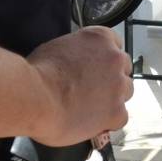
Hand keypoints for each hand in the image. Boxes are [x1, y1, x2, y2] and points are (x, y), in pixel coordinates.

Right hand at [25, 26, 132, 146]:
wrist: (35, 97)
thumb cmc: (38, 74)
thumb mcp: (55, 49)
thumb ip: (75, 53)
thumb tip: (74, 64)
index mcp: (99, 38)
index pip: (115, 44)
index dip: (105, 59)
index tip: (98, 68)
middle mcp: (114, 59)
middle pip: (124, 68)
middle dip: (111, 78)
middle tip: (92, 89)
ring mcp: (118, 85)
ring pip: (126, 92)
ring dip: (112, 99)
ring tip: (90, 107)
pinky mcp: (117, 111)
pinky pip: (121, 117)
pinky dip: (108, 121)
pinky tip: (92, 122)